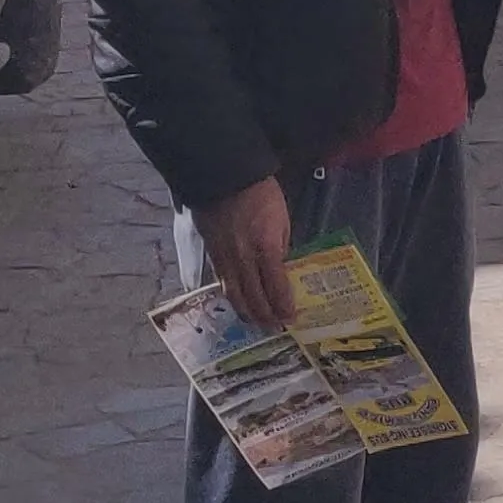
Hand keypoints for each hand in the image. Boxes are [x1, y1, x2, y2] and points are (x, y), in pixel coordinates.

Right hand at [194, 178, 295, 331]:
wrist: (224, 175)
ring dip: (247, 313)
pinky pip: (221, 283)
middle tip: (276, 327)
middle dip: (266, 317)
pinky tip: (239, 303)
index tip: (291, 318)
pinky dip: (232, 297)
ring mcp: (224, 258)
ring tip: (257, 322)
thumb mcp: (283, 219)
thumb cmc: (260, 194)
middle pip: (254, 298)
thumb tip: (280, 269)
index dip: (283, 307)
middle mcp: (243, 258)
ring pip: (234, 296)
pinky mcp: (211, 254)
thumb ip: (281, 247)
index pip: (275, 287)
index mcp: (265, 247)